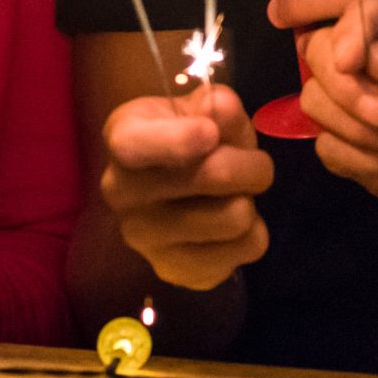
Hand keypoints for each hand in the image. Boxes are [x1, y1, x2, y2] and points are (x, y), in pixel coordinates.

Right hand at [98, 84, 271, 291]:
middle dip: (252, 166)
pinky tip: (231, 225)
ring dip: (251, 201)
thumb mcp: (202, 108)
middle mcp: (121, 192)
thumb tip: (222, 112)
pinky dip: (252, 234)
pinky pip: (243, 251)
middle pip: (210, 178)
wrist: (173, 183)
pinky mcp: (174, 271)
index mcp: (123, 138)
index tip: (210, 133)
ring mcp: (143, 238)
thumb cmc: (190, 134)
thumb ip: (216, 107)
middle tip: (257, 164)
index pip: (133, 144)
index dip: (177, 140)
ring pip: (234, 218)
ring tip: (239, 194)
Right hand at [303, 0, 377, 236]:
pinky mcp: (358, 152)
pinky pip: (327, 148)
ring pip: (315, 99)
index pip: (360, 10)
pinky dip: (361, 159)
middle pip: (319, 50)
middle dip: (345, 85)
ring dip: (356, 126)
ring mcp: (363, 107)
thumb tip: (371, 58)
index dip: (349, 30)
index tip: (351, 59)